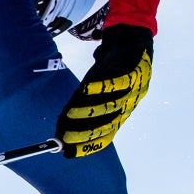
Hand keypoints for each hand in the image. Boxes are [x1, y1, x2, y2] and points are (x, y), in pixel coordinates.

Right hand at [56, 25, 152, 157]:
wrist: (129, 40)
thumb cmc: (110, 69)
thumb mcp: (93, 91)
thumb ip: (78, 108)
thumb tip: (59, 129)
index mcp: (121, 113)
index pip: (106, 135)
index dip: (87, 146)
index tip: (68, 153)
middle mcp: (128, 105)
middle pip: (108, 125)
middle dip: (85, 134)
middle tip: (65, 139)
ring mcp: (133, 90)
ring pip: (111, 106)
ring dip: (88, 113)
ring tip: (69, 116)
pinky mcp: (134, 72)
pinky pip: (119, 82)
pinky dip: (101, 87)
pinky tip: (85, 89)